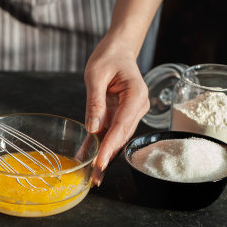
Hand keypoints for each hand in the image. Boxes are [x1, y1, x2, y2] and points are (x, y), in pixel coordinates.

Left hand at [84, 38, 149, 186]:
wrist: (118, 49)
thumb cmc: (109, 57)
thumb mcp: (96, 75)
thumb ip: (95, 102)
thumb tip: (93, 128)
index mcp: (136, 95)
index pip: (122, 125)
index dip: (110, 146)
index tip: (100, 162)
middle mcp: (137, 107)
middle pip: (121, 136)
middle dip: (108, 157)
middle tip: (95, 177)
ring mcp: (130, 112)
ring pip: (116, 138)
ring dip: (104, 155)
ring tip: (93, 175)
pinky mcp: (121, 114)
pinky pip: (110, 131)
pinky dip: (100, 144)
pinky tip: (89, 157)